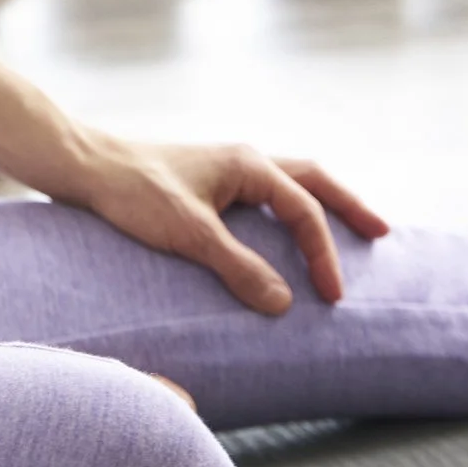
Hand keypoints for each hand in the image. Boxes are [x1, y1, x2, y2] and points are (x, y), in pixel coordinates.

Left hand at [56, 135, 390, 313]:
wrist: (86, 169)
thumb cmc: (134, 193)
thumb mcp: (188, 234)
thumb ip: (237, 267)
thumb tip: (284, 305)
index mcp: (248, 164)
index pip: (304, 211)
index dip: (322, 255)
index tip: (330, 298)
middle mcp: (244, 161)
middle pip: (313, 180)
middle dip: (348, 206)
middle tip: (381, 233)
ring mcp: (227, 170)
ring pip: (290, 184)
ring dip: (320, 206)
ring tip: (346, 230)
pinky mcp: (209, 186)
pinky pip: (264, 197)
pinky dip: (287, 213)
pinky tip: (283, 236)